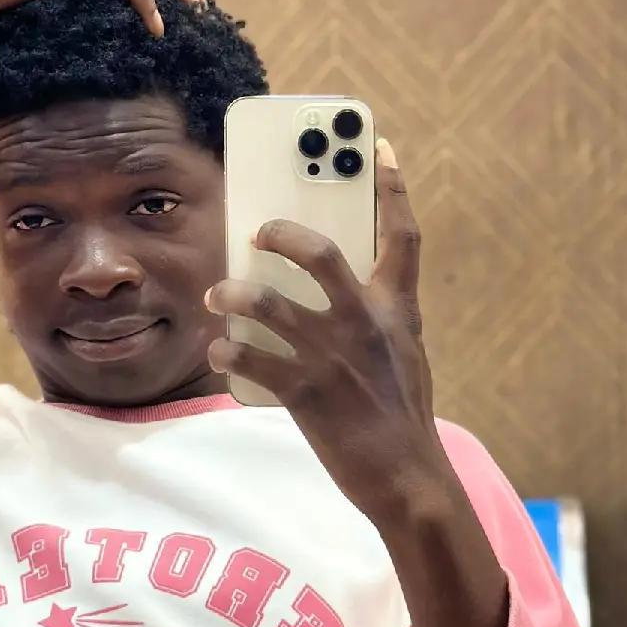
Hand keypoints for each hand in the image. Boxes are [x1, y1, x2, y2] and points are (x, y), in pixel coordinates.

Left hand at [207, 143, 509, 626]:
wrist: (408, 479)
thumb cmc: (400, 415)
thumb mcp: (405, 354)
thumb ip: (377, 315)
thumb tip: (336, 287)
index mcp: (397, 310)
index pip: (402, 235)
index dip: (391, 187)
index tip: (379, 147)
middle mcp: (367, 324)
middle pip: (324, 253)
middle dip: (284, 235)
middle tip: (259, 231)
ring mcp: (336, 357)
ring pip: (272, 305)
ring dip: (236, 296)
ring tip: (218, 296)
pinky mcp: (308, 394)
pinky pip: (254, 359)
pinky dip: (229, 351)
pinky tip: (219, 349)